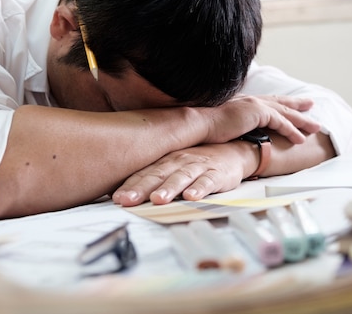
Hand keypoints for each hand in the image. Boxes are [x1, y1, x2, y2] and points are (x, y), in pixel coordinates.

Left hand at [112, 142, 252, 206]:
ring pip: (181, 177)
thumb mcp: (174, 166)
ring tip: (158, 199)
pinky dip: (200, 189)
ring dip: (169, 188)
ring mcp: (198, 166)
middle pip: (158, 175)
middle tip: (129, 200)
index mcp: (166, 161)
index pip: (144, 173)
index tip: (117, 198)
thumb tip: (124, 196)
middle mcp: (179, 161)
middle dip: (142, 188)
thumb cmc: (198, 162)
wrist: (233, 152)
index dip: (130, 185)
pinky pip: (208, 181)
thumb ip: (153, 178)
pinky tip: (192, 197)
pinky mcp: (217, 174)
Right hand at [202, 94, 318, 143]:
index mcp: (244, 102)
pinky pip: (281, 123)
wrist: (199, 124)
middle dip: (297, 105)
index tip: (291, 103)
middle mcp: (252, 100)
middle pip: (281, 103)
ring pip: (286, 113)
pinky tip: (301, 139)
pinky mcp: (258, 114)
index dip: (281, 102)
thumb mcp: (222, 123)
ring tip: (315, 127)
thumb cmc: (205, 127)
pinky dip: (292, 131)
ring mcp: (256, 105)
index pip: (267, 101)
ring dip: (302, 120)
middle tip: (311, 104)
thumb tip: (232, 132)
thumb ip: (231, 124)